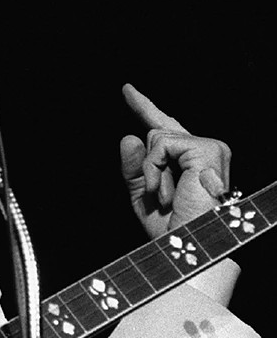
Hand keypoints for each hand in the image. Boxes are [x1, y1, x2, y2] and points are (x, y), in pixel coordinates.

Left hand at [118, 83, 230, 237]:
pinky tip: (165, 191)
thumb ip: (134, 169)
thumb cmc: (172, 230)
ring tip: (164, 198)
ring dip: (150, 172)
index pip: (164, 127)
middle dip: (148, 157)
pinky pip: (161, 143)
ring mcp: (209, 147)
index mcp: (189, 161)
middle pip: (159, 129)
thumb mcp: (143, 198)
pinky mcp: (208, 148)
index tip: (127, 90)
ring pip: (156, 137)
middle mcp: (204, 150)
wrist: (187, 248)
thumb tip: (129, 136)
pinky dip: (154, 168)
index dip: (144, 106)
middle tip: (160, 195)